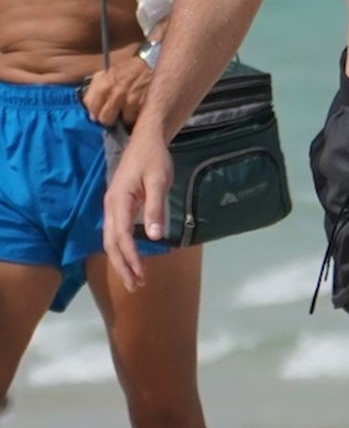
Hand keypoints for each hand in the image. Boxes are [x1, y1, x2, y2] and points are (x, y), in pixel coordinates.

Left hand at [81, 53, 152, 127]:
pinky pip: (137, 118)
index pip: (91, 107)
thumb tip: (90, 108)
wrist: (151, 61)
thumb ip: (95, 88)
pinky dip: (137, 115)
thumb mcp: (106, 72)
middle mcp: (116, 94)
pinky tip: (138, 109)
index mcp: (103, 85)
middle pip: (105, 119)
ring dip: (125, 118)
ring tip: (128, 111)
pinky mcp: (144, 105)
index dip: (94, 111)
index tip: (98, 111)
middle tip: (113, 115)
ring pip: (123, 121)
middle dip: (108, 118)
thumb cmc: (127, 67)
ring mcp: (131, 101)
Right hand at [103, 124, 175, 287]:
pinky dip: (122, 249)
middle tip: (136, 286)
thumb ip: (156, 208)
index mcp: (118, 201)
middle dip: (122, 266)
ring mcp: (113, 207)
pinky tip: (132, 259)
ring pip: (112, 240)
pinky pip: (116, 233)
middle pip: (111, 243)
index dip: (130, 257)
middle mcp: (111, 207)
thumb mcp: (159, 181)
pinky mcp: (119, 206)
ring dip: (122, 260)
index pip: (121, 236)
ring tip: (135, 279)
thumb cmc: (154, 159)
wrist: (146, 140)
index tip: (140, 273)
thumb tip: (155, 236)